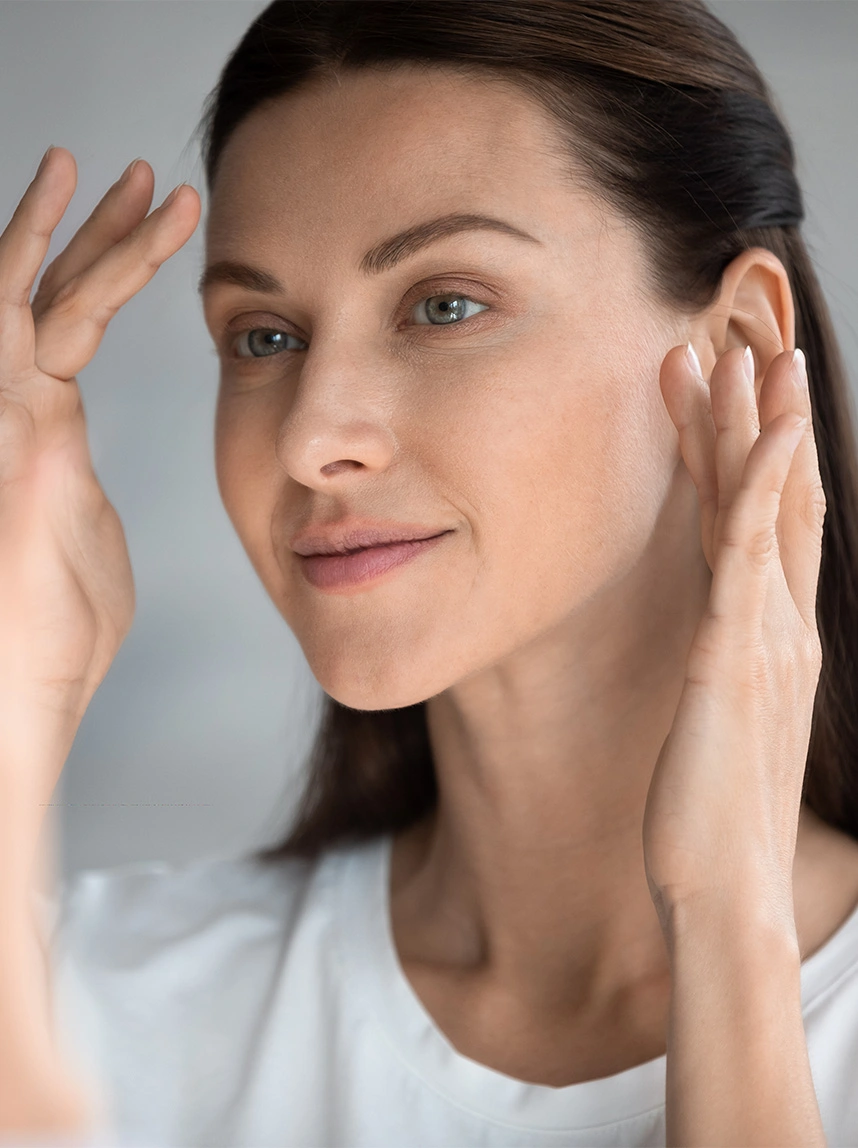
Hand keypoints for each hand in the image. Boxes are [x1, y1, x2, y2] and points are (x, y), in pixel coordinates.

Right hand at [0, 147, 199, 789]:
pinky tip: (73, 199)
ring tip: (121, 168)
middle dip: (98, 231)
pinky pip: (36, 315)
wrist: (15, 691)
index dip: (108, 272)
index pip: (73, 329)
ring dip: (82, 225)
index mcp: (45, 432)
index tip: (159, 234)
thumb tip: (83, 476)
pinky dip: (56, 253)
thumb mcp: (86, 547)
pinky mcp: (12, 421)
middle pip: (53, 294)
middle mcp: (13, 405)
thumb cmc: (54, 638)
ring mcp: (2, 408)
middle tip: (148, 177)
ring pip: (41, 290)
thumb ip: (82, 494)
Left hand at [641, 342, 824, 934]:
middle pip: (775, 501)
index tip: (726, 397)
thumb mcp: (715, 724)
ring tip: (740, 354)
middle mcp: (779, 626)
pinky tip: (765, 432)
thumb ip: (718, 671)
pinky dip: (764, 486)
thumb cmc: (710, 813)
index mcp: (770, 639)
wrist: (723, 888)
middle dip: (755, 419)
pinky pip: (755, 553)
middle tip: (737, 345)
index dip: (750, 456)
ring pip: (767, 509)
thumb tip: (704, 645)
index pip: (764, 527)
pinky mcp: (739, 656)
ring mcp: (766, 637)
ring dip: (755, 428)